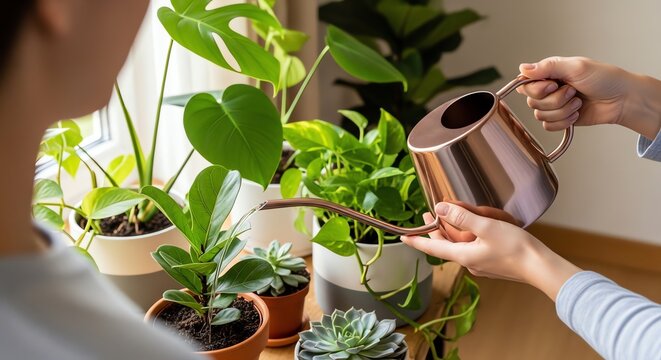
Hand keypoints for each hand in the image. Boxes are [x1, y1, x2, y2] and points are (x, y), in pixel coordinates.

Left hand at [402, 203, 580, 300]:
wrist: (541, 266)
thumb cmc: (516, 248)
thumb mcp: (486, 227)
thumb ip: (462, 217)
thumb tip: (440, 208)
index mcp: (463, 255)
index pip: (433, 247)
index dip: (417, 240)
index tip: (403, 237)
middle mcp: (469, 262)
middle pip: (447, 243)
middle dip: (438, 228)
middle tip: (430, 214)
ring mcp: (481, 263)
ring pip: (461, 243)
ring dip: (456, 229)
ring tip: (453, 213)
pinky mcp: (492, 261)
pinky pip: (473, 246)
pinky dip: (470, 234)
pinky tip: (476, 225)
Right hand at [517, 56, 660, 138]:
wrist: (622, 100)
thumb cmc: (605, 78)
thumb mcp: (575, 67)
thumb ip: (547, 67)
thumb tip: (522, 68)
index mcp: (549, 73)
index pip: (526, 84)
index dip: (537, 88)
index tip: (552, 85)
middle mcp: (549, 89)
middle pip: (533, 102)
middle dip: (555, 100)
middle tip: (572, 92)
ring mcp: (554, 105)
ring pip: (540, 116)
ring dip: (562, 111)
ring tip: (578, 102)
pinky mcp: (560, 119)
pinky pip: (548, 126)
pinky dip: (563, 122)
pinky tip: (576, 114)